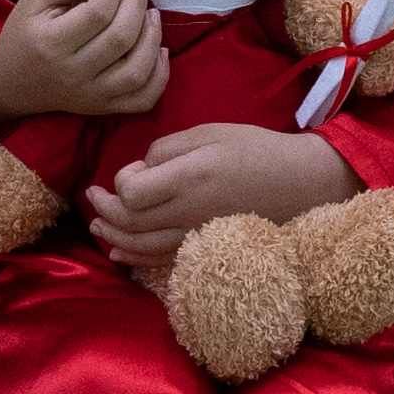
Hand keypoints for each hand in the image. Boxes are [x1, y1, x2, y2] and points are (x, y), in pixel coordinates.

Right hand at [0, 0, 165, 124]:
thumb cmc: (24, 36)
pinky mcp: (103, 108)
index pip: (97, 12)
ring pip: (137, 70)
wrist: (12, 85)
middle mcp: (73, 73)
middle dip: (136, 2)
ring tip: (151, 13)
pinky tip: (160, 50)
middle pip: (121, 37)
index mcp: (51, 43)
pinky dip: (160, 76)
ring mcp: (91, 96)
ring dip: (153, 37)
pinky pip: (142, 99)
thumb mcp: (35, 1)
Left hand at [84, 124, 362, 263]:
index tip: (134, 169)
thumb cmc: (255, 150)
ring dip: (111, 235)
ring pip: (139, 245)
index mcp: (189, 178)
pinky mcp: (203, 249)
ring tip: (97, 224)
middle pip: (129, 221)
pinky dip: (133, 256)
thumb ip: (167, 149)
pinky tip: (119, 251)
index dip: (121, 182)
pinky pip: (159, 260)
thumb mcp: (210, 133)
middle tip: (93, 195)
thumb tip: (138, 172)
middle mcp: (188, 212)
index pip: (132, 192)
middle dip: (103, 210)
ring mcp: (195, 236)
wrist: (300, 184)